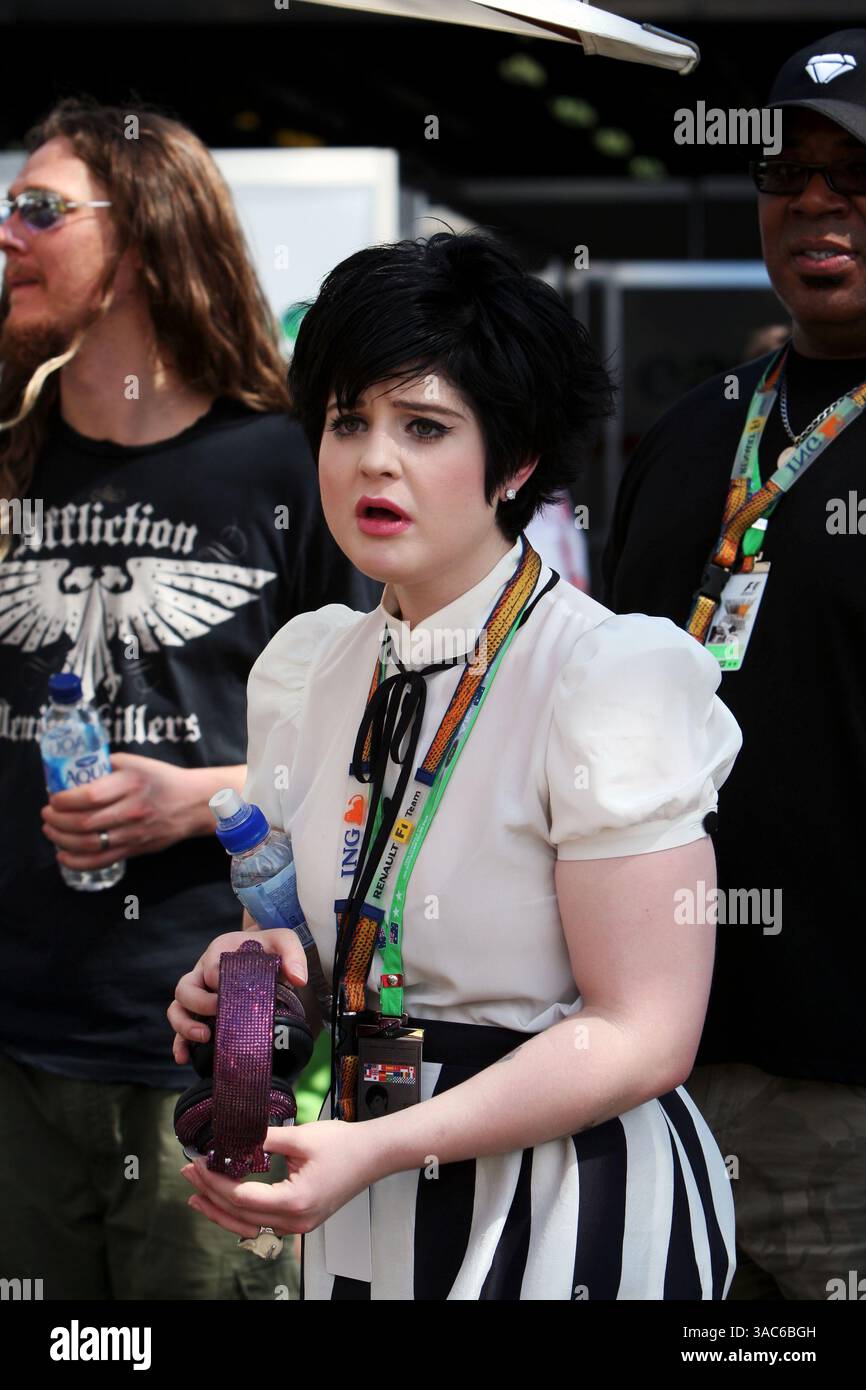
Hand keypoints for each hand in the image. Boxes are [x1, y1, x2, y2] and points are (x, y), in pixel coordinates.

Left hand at [41, 752, 209, 868]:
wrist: (193, 803)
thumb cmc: (161, 779)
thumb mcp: (136, 763)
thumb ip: (106, 766)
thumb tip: (73, 771)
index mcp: (131, 783)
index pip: (90, 795)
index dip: (64, 800)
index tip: (53, 798)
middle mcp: (133, 809)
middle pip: (84, 822)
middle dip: (56, 820)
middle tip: (47, 814)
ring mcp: (134, 832)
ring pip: (89, 843)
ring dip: (61, 839)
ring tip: (51, 831)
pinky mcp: (136, 849)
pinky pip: (101, 861)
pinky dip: (77, 861)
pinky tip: (63, 854)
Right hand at [168, 928, 308, 1063]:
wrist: (265, 953)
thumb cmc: (271, 949)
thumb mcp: (284, 942)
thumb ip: (293, 955)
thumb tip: (298, 980)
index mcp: (219, 951)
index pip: (210, 967)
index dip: (219, 983)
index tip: (236, 996)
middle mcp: (202, 971)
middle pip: (185, 988)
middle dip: (199, 1004)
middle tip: (220, 1014)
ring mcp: (198, 992)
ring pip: (177, 1007)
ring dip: (185, 1025)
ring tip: (205, 1038)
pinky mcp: (198, 1011)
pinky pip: (181, 1027)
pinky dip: (179, 1043)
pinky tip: (184, 1058)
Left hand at [181, 1118, 383, 1236]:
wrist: (374, 1155)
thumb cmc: (345, 1146)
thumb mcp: (301, 1137)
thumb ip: (264, 1139)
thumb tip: (232, 1137)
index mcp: (294, 1202)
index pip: (241, 1197)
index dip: (214, 1182)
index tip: (198, 1163)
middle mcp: (295, 1221)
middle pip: (239, 1216)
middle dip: (210, 1195)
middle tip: (188, 1175)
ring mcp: (299, 1225)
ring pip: (247, 1226)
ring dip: (220, 1209)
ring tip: (196, 1195)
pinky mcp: (301, 1220)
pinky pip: (261, 1224)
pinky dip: (239, 1214)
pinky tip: (226, 1202)